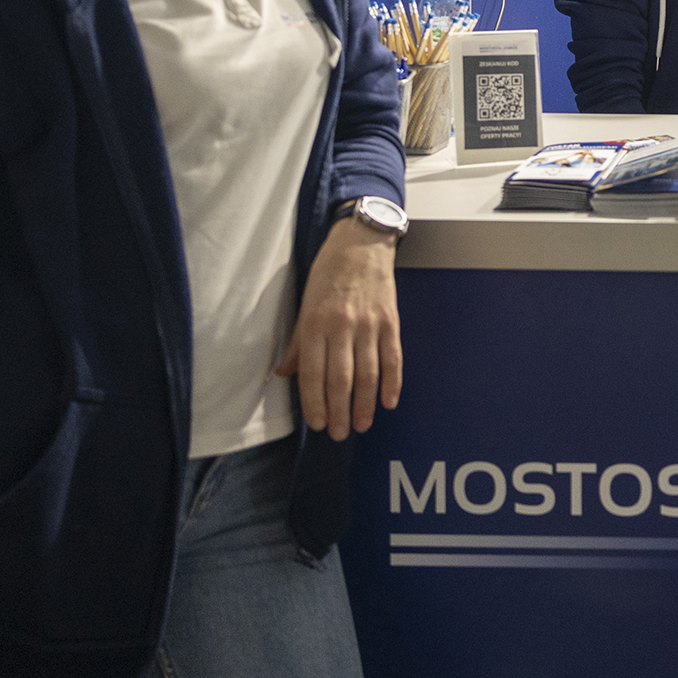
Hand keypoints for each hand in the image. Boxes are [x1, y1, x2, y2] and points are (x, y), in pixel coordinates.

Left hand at [276, 217, 401, 439]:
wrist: (361, 243)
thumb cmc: (328, 273)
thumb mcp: (304, 303)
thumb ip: (297, 342)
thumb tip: (284, 374)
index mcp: (315, 323)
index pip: (313, 373)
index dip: (315, 403)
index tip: (319, 424)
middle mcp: (342, 326)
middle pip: (341, 379)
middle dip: (340, 411)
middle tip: (341, 434)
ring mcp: (369, 325)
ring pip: (368, 374)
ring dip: (365, 404)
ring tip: (362, 425)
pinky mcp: (391, 321)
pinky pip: (392, 358)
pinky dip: (392, 383)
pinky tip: (388, 402)